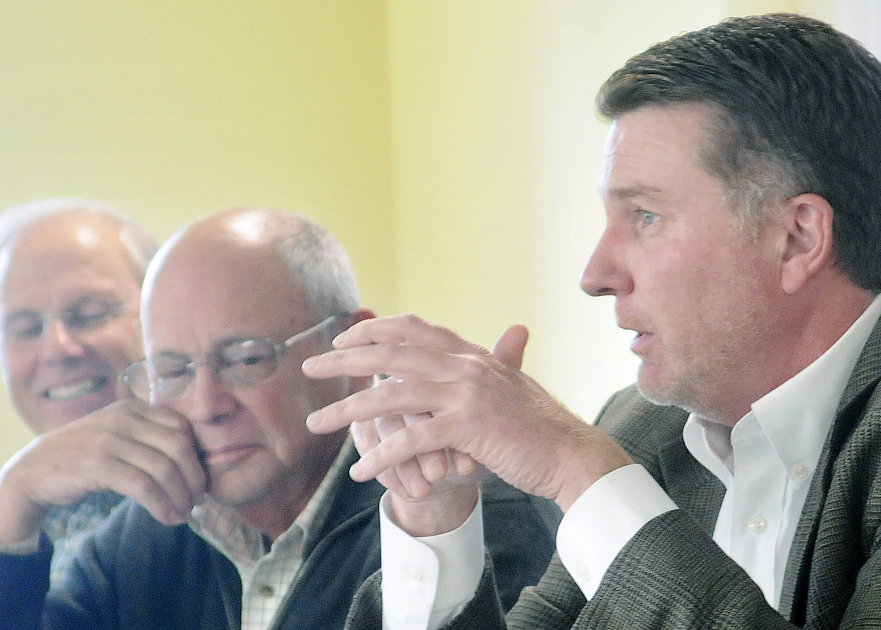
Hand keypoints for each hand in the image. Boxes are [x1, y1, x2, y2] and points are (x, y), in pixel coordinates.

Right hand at [0, 398, 205, 544]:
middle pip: (179, 447)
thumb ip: (147, 438)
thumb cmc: (82, 457)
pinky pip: (143, 486)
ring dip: (180, 496)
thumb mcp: (116, 436)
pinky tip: (167, 517)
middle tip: (198, 500)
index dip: (197, 456)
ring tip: (184, 514)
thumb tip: (192, 461)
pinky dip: (161, 505)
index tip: (200, 480)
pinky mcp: (98, 465)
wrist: (32, 472)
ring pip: (164, 468)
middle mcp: (123, 419)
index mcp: (132, 408)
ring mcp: (110, 440)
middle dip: (194, 477)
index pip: (182, 428)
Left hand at [303, 314, 632, 513]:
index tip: (345, 336)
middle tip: (309, 365)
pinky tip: (359, 470)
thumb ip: (506, 357)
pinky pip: (410, 439)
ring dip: (347, 410)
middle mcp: (465, 366)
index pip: (413, 328)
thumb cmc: (541, 425)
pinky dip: (382, 456)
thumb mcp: (516, 384)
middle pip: (390, 353)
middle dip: (344, 358)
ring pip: (391, 396)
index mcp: (472, 354)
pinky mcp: (467, 428)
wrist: (571, 453)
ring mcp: (465, 394)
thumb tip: (514, 330)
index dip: (374, 328)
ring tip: (317, 423)